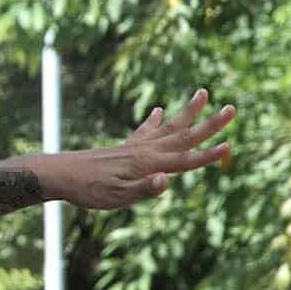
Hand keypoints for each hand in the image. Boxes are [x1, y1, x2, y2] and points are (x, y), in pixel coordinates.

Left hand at [39, 88, 234, 208]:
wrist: (58, 174)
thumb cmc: (87, 190)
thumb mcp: (116, 197)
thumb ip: (143, 190)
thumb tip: (166, 181)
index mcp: (147, 164)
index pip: (184, 160)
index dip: (207, 156)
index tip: (229, 146)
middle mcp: (144, 151)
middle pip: (183, 135)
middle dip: (209, 124)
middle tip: (232, 107)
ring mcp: (133, 146)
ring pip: (167, 127)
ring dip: (187, 112)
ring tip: (202, 93)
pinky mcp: (122, 148)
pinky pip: (143, 130)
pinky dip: (153, 120)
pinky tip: (158, 110)